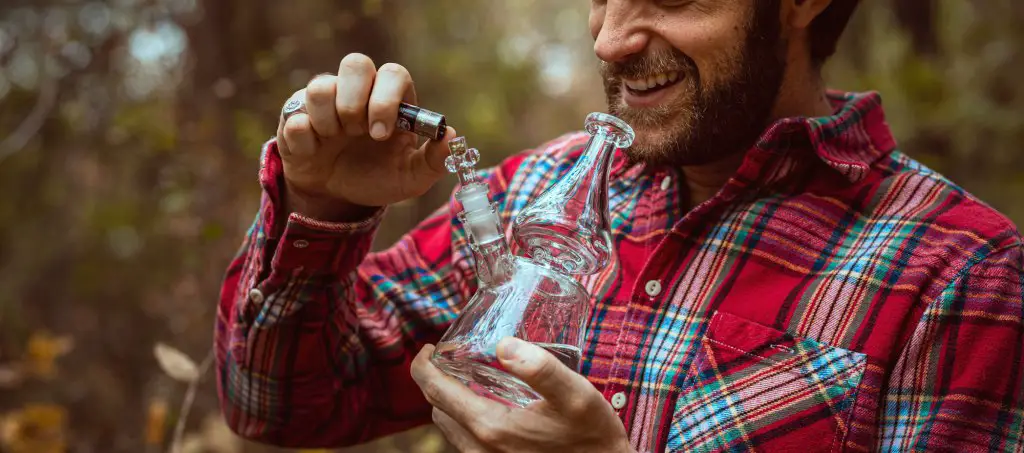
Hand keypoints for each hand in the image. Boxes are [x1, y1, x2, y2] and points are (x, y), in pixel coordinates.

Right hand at [277, 53, 455, 220]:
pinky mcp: (295, 115)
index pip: (393, 74)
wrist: (336, 198)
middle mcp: (357, 91)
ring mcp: (325, 100)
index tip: (381, 133)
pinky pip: (294, 117)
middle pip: (355, 63)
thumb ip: (434, 160)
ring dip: (328, 121)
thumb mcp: (410, 177)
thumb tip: (452, 136)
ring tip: (335, 141)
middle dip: (355, 101)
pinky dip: (305, 140)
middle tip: (357, 132)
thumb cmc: (376, 177)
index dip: (386, 99)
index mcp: (390, 99)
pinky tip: (314, 152)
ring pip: (320, 86)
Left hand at [410, 337, 633, 452]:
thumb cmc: (593, 437)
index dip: (423, 367)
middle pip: (439, 409)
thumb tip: (503, 344)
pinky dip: (467, 419)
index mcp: (490, 427)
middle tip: (454, 357)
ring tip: (471, 377)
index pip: (436, 392)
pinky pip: (466, 441)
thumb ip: (540, 368)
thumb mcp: (576, 395)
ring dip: (453, 401)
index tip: (428, 349)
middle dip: (438, 381)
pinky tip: (491, 405)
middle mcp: (479, 450)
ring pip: (451, 427)